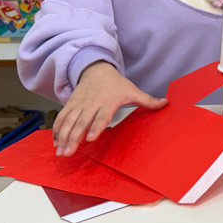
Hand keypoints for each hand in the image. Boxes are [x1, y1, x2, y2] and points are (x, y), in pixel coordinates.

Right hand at [53, 62, 167, 156]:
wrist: (96, 69)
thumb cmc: (116, 83)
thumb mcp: (132, 90)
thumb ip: (148, 100)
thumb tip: (167, 103)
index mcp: (108, 101)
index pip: (101, 116)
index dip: (96, 127)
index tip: (90, 138)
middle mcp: (91, 104)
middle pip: (81, 122)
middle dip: (73, 138)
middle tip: (68, 153)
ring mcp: (79, 104)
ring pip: (68, 122)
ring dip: (63, 137)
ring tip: (61, 153)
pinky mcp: (70, 104)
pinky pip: (61, 118)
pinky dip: (57, 130)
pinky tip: (55, 143)